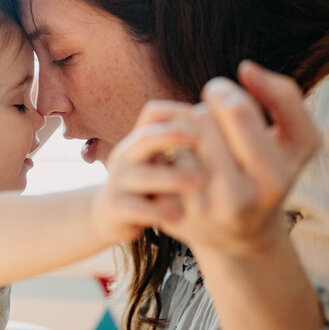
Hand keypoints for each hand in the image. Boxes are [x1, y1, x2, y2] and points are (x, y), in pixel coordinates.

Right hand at [92, 101, 200, 243]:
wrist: (112, 215)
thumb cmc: (146, 184)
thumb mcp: (159, 160)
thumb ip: (180, 143)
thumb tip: (216, 120)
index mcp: (139, 141)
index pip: (153, 116)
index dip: (177, 113)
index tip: (205, 114)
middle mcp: (125, 156)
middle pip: (145, 139)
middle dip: (172, 137)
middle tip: (200, 139)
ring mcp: (118, 182)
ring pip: (144, 176)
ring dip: (173, 178)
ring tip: (200, 183)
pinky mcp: (115, 208)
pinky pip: (138, 208)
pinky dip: (160, 211)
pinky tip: (181, 215)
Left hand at [159, 62, 319, 258]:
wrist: (240, 236)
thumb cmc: (271, 174)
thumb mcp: (298, 141)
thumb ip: (286, 98)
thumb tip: (247, 69)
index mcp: (273, 178)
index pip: (237, 112)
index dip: (224, 91)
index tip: (221, 94)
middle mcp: (236, 199)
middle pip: (202, 122)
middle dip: (205, 110)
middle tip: (213, 118)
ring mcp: (201, 209)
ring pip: (178, 137)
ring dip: (185, 128)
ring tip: (201, 137)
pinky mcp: (172, 213)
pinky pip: (160, 157)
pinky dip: (168, 148)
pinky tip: (180, 155)